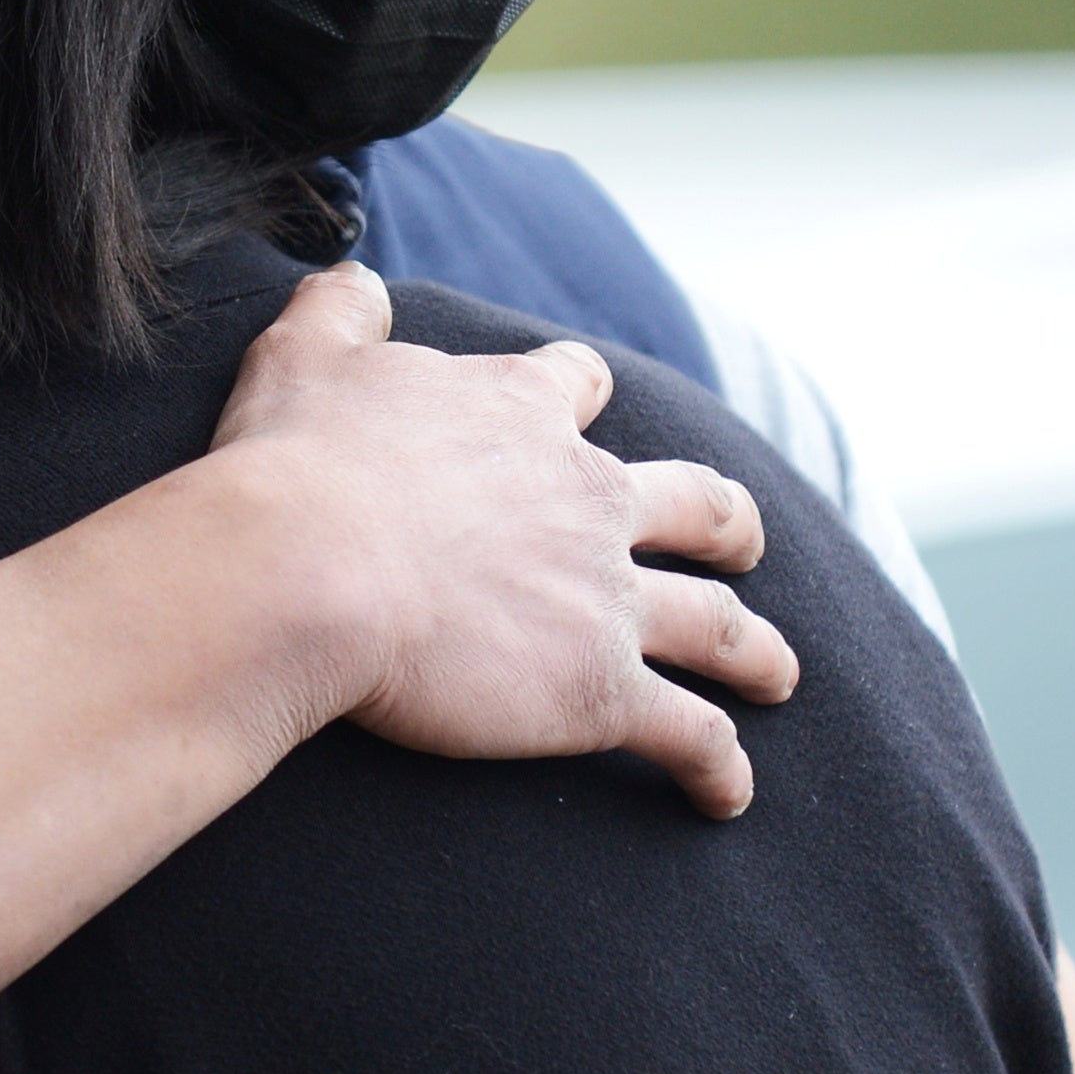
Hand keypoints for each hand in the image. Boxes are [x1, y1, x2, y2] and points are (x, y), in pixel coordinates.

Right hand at [211, 262, 796, 814]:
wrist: (308, 566)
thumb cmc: (296, 465)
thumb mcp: (306, 356)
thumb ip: (338, 310)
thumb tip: (351, 277)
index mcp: (522, 416)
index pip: (578, 389)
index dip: (580, 401)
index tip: (581, 412)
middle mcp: (587, 498)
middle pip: (696, 503)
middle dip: (726, 527)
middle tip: (740, 544)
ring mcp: (605, 598)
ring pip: (719, 623)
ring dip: (758, 653)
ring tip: (778, 676)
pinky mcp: (600, 690)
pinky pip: (690, 734)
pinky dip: (719, 767)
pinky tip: (729, 797)